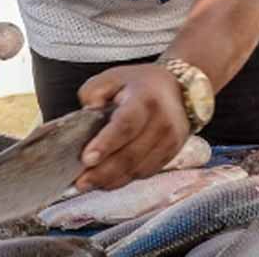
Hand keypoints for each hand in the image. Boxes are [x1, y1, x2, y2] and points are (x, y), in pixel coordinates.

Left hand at [75, 64, 189, 191]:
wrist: (177, 89)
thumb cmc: (142, 85)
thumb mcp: (113, 77)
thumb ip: (94, 93)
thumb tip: (88, 113)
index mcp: (145, 99)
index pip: (126, 124)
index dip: (105, 144)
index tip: (87, 159)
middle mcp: (162, 121)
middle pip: (130, 154)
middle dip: (102, 172)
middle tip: (80, 181)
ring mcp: (170, 140)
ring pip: (137, 169)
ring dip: (111, 179)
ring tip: (89, 182)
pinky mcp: (171, 154)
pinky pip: (145, 173)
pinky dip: (124, 179)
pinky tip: (108, 179)